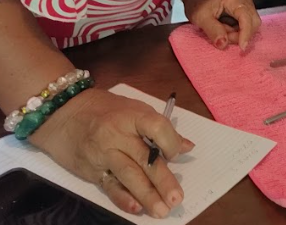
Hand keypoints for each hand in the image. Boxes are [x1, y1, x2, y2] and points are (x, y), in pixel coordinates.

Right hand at [30, 89, 194, 216]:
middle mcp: (118, 135)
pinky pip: (109, 186)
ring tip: (161, 210)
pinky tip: (136, 208)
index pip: (157, 128)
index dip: (171, 142)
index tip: (177, 154)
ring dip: (147, 195)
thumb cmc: (106, 110)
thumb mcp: (135, 110)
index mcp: (133, 116)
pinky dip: (123, 198)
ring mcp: (104, 154)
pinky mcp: (92, 170)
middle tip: (176, 199)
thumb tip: (186, 146)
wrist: (64, 114)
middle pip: (145, 159)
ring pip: (129, 176)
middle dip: (163, 180)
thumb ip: (160, 128)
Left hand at [183, 0, 260, 51]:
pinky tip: (226, 29)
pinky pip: (248, 25)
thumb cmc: (199, 4)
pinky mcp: (246, 10)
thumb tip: (223, 44)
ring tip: (223, 32)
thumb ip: (212, 30)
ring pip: (251, 25)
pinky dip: (238, 31)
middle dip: (240, 35)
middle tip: (223, 38)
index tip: (241, 47)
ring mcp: (247, 4)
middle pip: (253, 22)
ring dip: (239, 34)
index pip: (245, 17)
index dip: (246, 33)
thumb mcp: (200, 17)